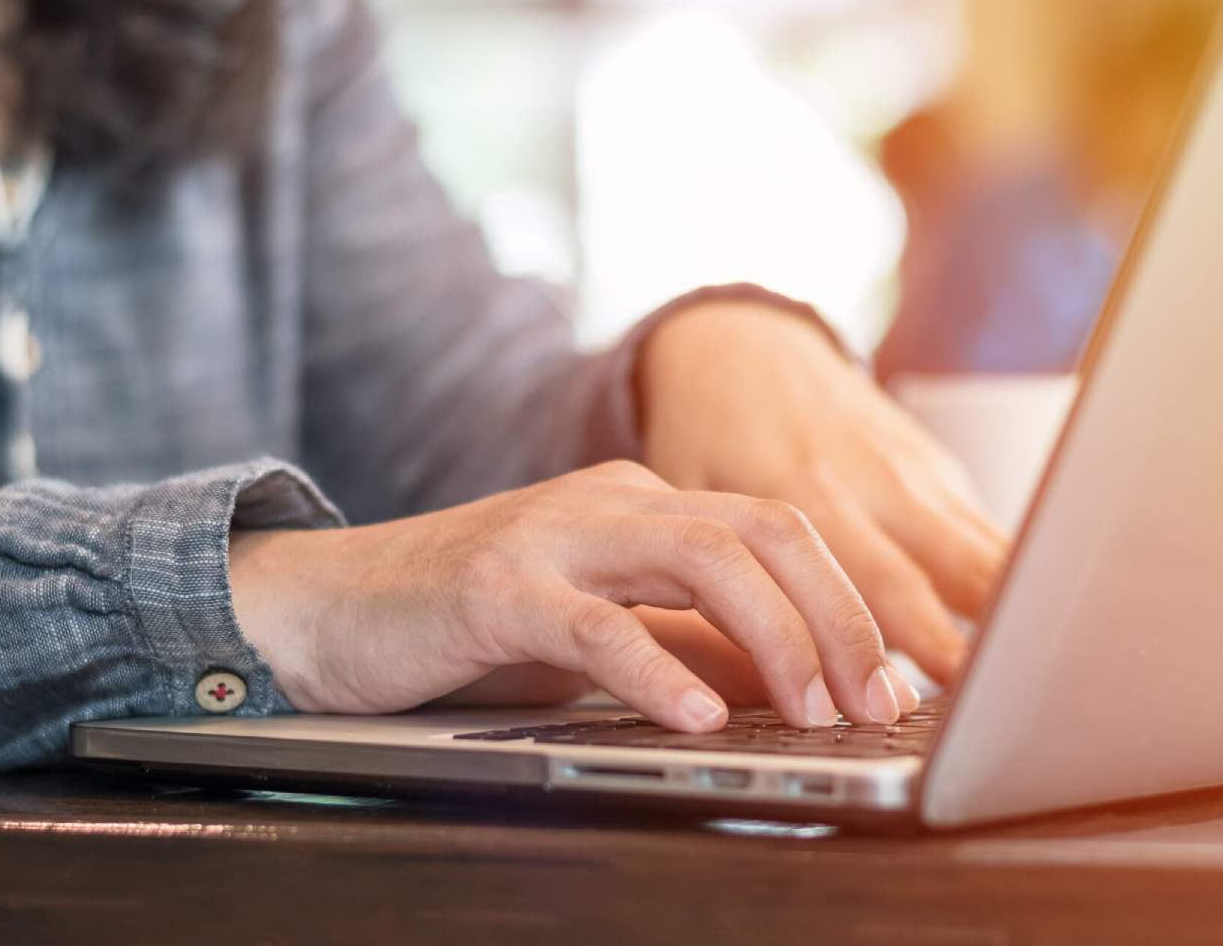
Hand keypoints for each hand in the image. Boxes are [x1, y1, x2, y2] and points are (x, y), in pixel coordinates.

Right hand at [229, 461, 920, 729]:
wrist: (324, 605)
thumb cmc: (465, 624)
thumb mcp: (600, 630)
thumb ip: (690, 643)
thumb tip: (797, 685)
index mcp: (643, 506)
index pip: (779, 533)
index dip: (852, 606)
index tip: (898, 687)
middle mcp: (610, 504)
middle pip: (762, 530)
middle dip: (839, 616)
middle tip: (881, 704)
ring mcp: (552, 536)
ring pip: (701, 556)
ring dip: (776, 637)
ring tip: (813, 712)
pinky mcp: (491, 586)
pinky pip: (592, 621)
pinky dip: (654, 669)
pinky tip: (694, 717)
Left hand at [638, 301, 1010, 682]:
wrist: (740, 345)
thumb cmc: (707, 434)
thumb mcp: (691, 502)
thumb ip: (724, 580)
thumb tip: (745, 683)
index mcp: (804, 492)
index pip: (872, 580)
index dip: (906, 642)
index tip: (928, 697)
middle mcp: (871, 480)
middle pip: (942, 571)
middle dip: (971, 644)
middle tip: (990, 707)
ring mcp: (911, 470)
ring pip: (982, 549)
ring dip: (1006, 615)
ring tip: (1031, 679)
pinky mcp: (935, 465)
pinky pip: (983, 530)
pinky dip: (1007, 582)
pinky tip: (1023, 632)